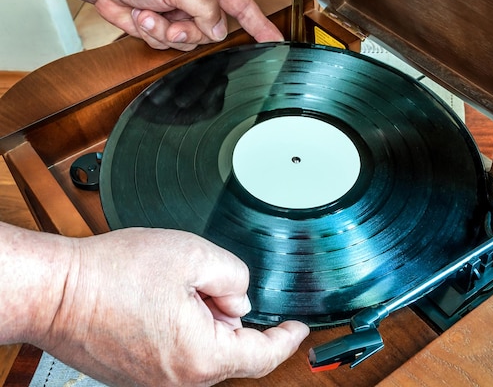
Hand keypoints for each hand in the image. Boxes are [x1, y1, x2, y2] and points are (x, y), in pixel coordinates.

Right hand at [33, 227, 308, 385]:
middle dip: (226, 310)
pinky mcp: (137, 371)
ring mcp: (155, 378)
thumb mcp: (193, 256)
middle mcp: (180, 378)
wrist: (56, 292)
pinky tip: (154, 300)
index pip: (262, 356)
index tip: (298, 328)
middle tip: (201, 278)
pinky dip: (179, 324)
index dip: (286, 339)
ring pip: (201, 344)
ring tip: (167, 287)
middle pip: (230, 345)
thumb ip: (235, 277)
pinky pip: (176, 349)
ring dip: (199, 314)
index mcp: (202, 356)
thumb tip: (241, 299)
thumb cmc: (113, 275)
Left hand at [91, 0, 283, 49]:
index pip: (243, 7)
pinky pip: (167, 45)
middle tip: (170, 18)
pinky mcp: (163, 29)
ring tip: (150, 12)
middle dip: (188, 30)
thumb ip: (204, 8)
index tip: (275, 41)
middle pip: (211, 33)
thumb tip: (219, 31)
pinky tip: (142, 16)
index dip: (260, 26)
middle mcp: (197, 2)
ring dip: (165, 32)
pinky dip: (152, 34)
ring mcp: (181, 17)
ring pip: (189, 43)